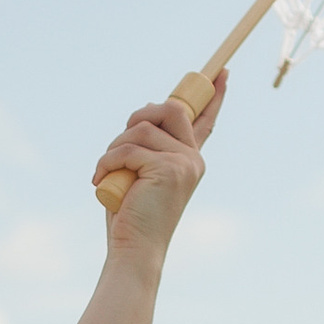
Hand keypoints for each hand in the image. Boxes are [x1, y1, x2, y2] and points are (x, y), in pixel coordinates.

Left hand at [93, 73, 224, 242]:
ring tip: (106, 172)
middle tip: (119, 144)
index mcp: (189, 160)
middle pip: (170, 108)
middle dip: (138, 117)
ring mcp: (184, 162)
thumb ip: (147, 146)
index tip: (222, 73)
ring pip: (142, 129)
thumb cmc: (131, 216)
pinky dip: (107, 162)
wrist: (135, 250)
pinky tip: (101, 179)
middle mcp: (192, 159)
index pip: (205, 121)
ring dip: (114, 147)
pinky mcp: (168, 168)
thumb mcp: (140, 174)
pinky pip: (129, 149)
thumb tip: (145, 112)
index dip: (213, 96)